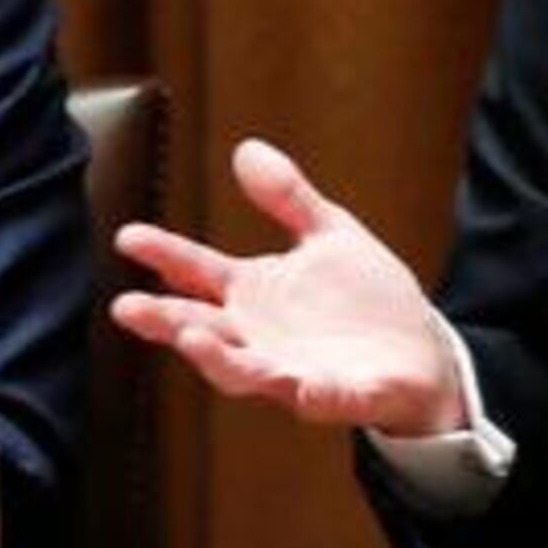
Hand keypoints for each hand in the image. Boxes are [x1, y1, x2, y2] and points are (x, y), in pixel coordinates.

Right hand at [111, 138, 468, 436]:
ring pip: (245, 372)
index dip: (164, 255)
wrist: (421, 355)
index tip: (128, 236)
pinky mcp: (339, 396)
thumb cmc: (364, 300)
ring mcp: (295, 370)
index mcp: (256, 294)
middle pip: (203, 329)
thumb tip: (246, 149)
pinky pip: (322, 398)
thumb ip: (288, 198)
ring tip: (191, 338)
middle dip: (166, 321)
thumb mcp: (329, 235)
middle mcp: (262, 337)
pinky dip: (312, 394)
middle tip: (125, 307)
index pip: (198, 272)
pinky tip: (303, 387)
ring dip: (218, 359)